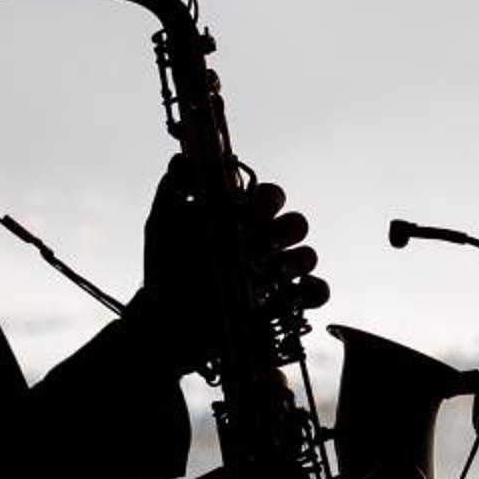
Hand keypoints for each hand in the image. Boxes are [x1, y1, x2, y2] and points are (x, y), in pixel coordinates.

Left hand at [132, 155, 328, 375]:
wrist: (165, 319)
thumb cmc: (165, 269)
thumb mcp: (162, 225)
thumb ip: (174, 189)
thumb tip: (182, 158)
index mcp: (243, 219)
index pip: (270, 197)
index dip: (267, 199)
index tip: (250, 210)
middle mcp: (263, 243)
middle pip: (295, 224)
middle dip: (284, 230)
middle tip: (261, 243)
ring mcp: (275, 274)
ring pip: (308, 255)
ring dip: (298, 259)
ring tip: (273, 272)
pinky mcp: (283, 305)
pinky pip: (316, 292)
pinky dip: (314, 291)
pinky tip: (290, 295)